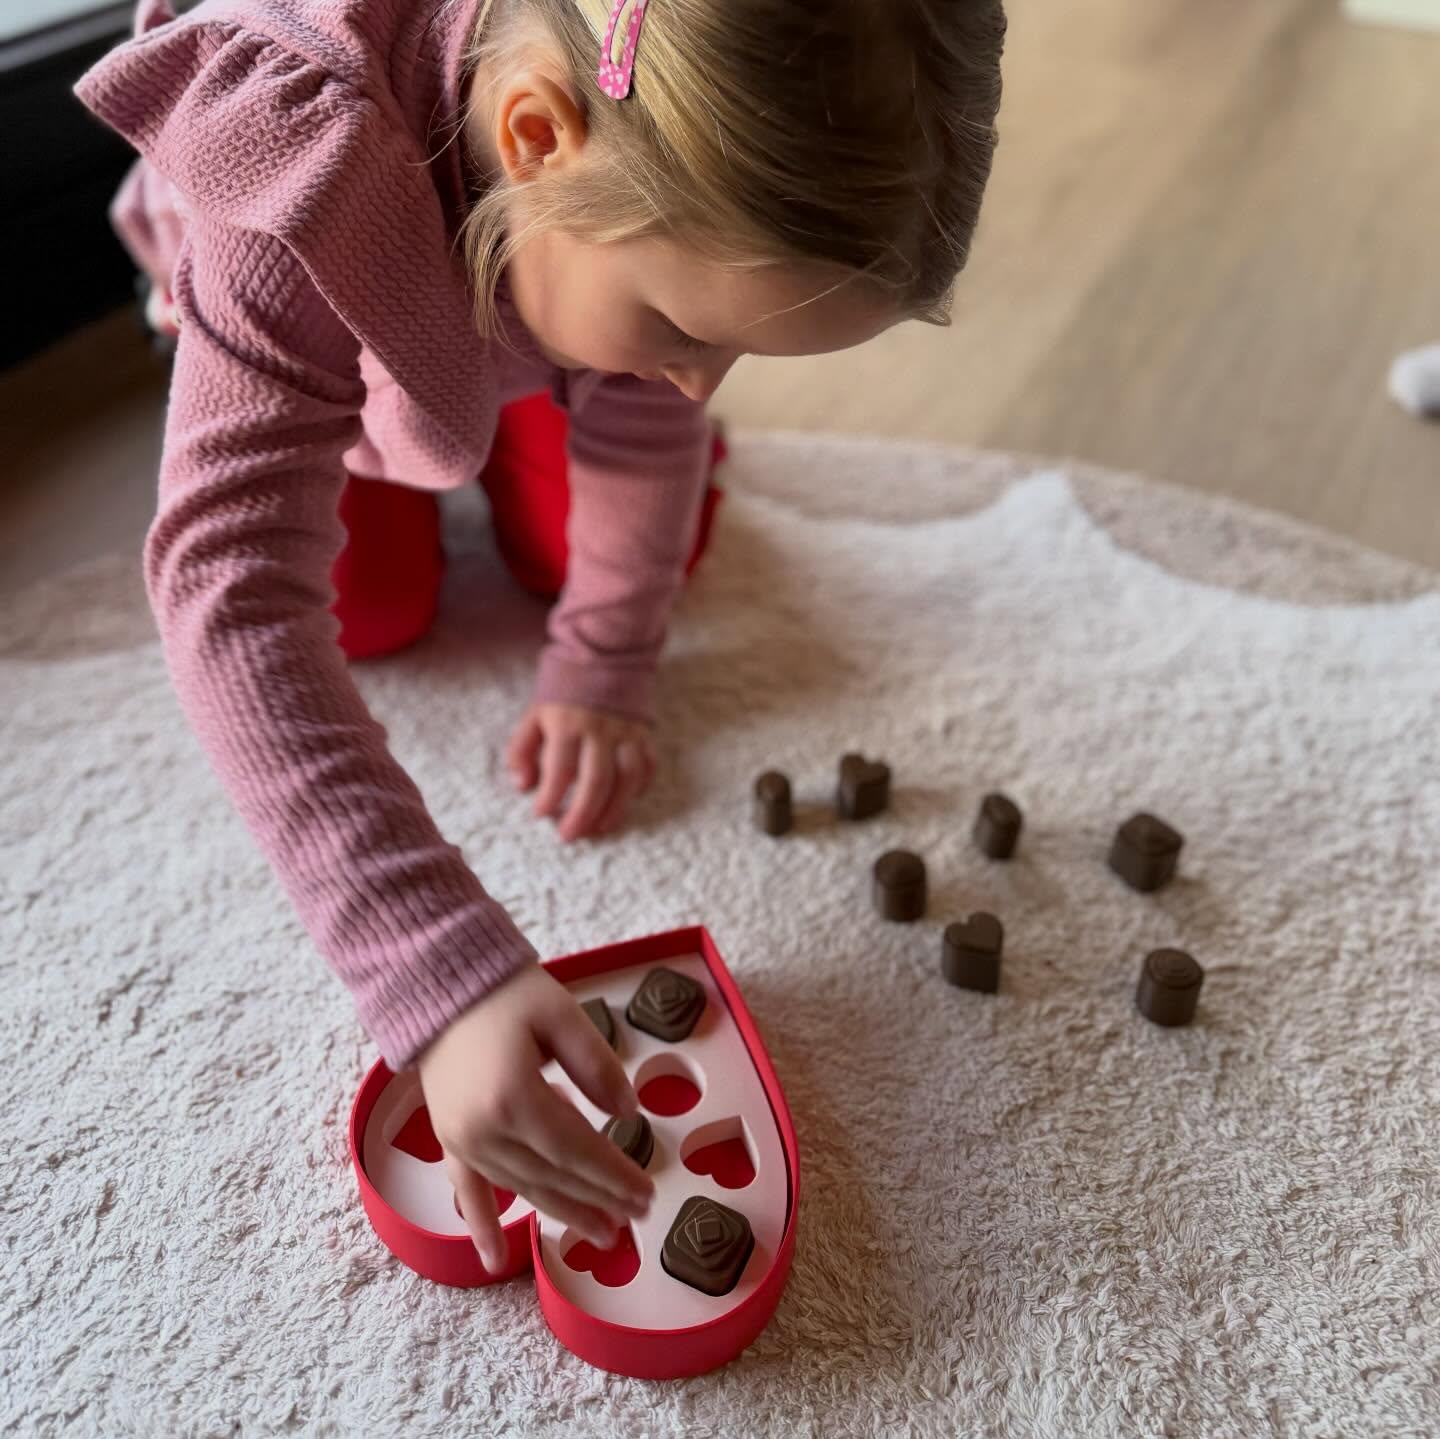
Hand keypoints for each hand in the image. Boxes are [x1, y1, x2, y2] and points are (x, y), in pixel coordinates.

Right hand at [417, 964, 654, 1271]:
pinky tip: (495, 1260)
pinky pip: (466, 1191)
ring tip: (602, 1233)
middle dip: (599, 1199)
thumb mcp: (562, 1014)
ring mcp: (461, 1140)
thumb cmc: (506, 995)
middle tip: (637, 1216)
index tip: (647, 1193)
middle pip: (554, 1176)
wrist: (441, 985)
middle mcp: (485, 1130)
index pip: (578, 1151)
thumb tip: (629, 1114)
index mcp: (516, 1097)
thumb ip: (597, 1066)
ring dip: (562, 1213)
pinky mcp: (448, 1140)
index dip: (614, 1176)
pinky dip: (482, 1226)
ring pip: (522, 1188)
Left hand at [506, 702, 655, 841]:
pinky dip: (639, 789)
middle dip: (582, 814)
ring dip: (614, 809)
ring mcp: (627, 732)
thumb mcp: (534, 714)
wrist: (604, 657)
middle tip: (569, 835)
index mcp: (568, 723)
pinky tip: (625, 803)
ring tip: (599, 828)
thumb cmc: (563, 693)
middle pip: (596, 780)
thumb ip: (522, 749)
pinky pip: (648, 767)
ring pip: (627, 778)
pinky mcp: (645, 734)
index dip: (550, 796)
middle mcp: (600, 730)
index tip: (540, 813)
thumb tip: (522, 785)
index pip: (560, 768)